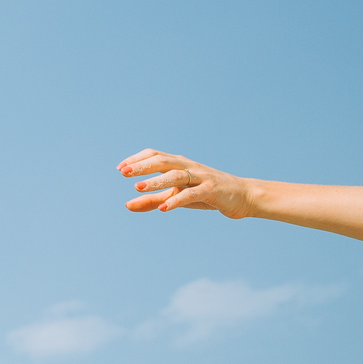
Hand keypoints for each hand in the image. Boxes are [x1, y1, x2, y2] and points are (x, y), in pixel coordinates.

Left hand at [118, 149, 253, 216]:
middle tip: (124, 173)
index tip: (121, 168)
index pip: (155, 155)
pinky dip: (176, 200)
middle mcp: (188, 166)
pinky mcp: (211, 190)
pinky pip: (191, 194)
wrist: (241, 196)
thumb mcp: (176, 196)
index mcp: (179, 164)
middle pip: (162, 161)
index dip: (137, 159)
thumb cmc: (204, 194)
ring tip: (138, 188)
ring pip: (175, 175)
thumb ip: (151, 200)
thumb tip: (126, 205)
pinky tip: (163, 208)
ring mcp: (200, 177)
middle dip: (142, 166)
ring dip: (156, 181)